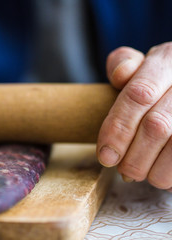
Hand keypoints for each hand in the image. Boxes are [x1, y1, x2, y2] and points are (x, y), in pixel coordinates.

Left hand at [97, 44, 171, 191]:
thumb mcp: (143, 66)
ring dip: (155, 170)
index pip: (138, 95)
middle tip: (123, 171)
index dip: (118, 129)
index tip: (105, 156)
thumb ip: (124, 65)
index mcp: (167, 60)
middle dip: (134, 156)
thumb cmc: (162, 82)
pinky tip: (163, 176)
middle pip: (157, 126)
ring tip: (143, 174)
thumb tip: (119, 76)